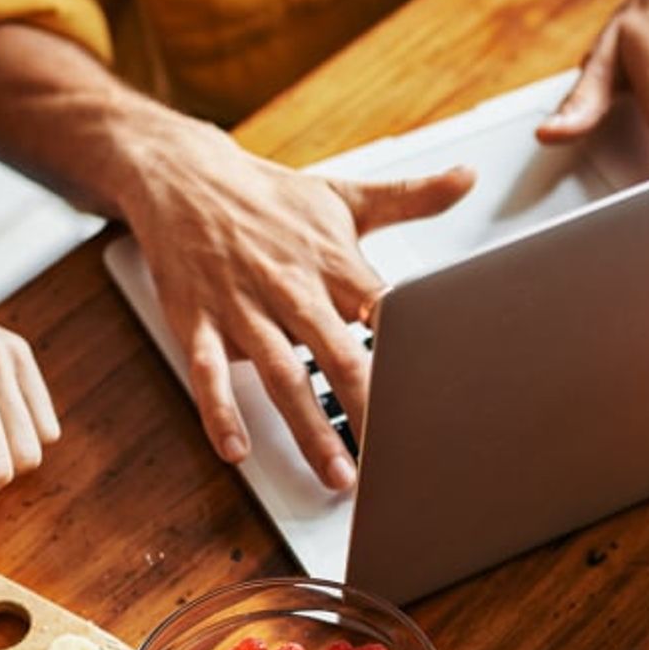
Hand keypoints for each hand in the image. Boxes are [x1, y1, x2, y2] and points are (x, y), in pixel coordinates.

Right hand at [117, 115, 472, 487]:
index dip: (409, 350)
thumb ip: (408, 197)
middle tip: (394, 458)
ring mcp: (242, 308)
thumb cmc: (268, 197)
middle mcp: (290, 288)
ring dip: (309, 428)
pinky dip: (220, 412)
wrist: (182, 175)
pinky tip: (236, 450)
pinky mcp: (197, 322)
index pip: (383, 313)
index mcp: (332, 262)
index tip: (436, 392)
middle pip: (339, 356)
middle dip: (368, 410)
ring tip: (336, 474)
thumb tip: (466, 178)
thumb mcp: (341, 195)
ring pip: (281, 376)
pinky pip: (207, 374)